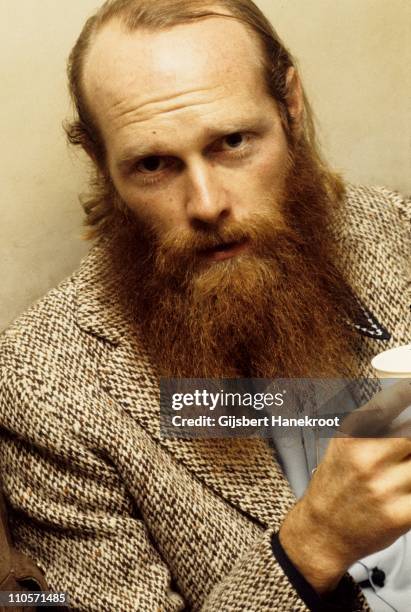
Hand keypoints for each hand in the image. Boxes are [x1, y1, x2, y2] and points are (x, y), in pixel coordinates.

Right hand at [279, 380, 410, 592]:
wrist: (322, 531)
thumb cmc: (336, 483)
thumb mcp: (343, 444)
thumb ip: (374, 425)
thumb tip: (409, 409)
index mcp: (352, 435)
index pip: (390, 403)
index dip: (408, 392)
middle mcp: (367, 457)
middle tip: (409, 445)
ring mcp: (384, 487)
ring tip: (405, 465)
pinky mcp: (400, 515)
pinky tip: (409, 483)